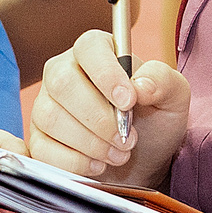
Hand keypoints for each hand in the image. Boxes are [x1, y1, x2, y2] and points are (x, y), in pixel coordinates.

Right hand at [27, 29, 191, 191]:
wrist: (143, 161)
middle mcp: (64, 73)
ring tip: (119, 153)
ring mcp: (46, 106)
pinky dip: (75, 163)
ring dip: (91, 143)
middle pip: (62, 83)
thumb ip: (162, 81)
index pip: (88, 47)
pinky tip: (98, 165)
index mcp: (97, 52)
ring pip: (51, 118)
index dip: (106, 74)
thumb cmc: (154, 121)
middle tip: (127, 139)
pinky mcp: (38, 139)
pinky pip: (43, 149)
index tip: (129, 102)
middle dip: (99, 118)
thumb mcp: (173, 97)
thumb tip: (140, 85)